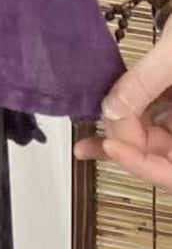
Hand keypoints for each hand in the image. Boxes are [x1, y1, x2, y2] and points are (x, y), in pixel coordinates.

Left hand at [73, 22, 171, 189]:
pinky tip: (100, 116)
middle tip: (97, 128)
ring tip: (85, 140)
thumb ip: (146, 82)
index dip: (144, 166)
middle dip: (126, 145)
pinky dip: (125, 119)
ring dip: (121, 138)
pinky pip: (150, 120)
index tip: (112, 146)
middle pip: (163, 157)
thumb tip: (110, 111)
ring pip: (153, 141)